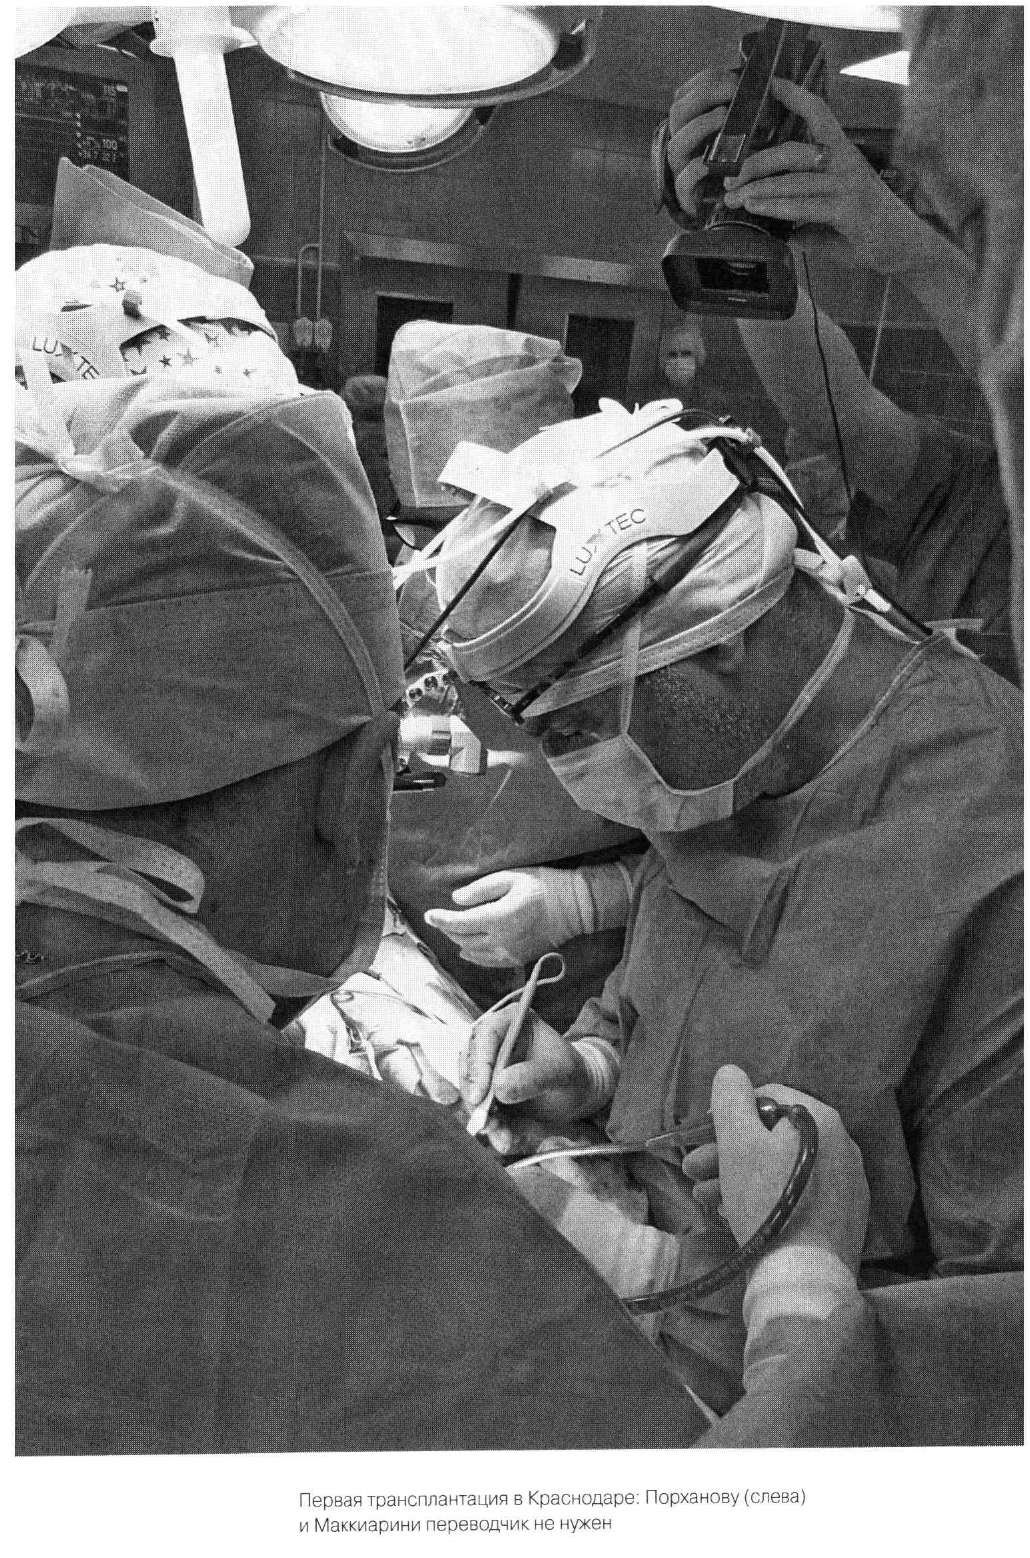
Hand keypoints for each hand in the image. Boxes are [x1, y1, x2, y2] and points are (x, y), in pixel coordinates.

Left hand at [426, 868, 562, 967]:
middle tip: (439, 919)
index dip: (441, 920)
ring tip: (452, 932)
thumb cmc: (543, 886)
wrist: (574, 908)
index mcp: (497, 918)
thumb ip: (481, 889)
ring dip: (459, 943)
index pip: (460, 923)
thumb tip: (457, 900)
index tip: (429, 915)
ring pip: (473, 953)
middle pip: (463, 939)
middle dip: (448, 930)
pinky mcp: (518, 959)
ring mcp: (509, 953)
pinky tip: (467, 951)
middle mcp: (500, 940)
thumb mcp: (511, 878)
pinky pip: (488, 962)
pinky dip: (474, 957)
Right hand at [459, 1008, 595, 1123]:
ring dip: (482, 1116)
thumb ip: (533, 1076)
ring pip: (471, 1090)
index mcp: (511, 1020)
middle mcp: (492, 1041)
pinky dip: (491, 1127)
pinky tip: (504, 1140)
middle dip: (475, 1096)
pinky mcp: (487, 1091)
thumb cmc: (572, 1072)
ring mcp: (487, 1067)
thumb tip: (499, 1088)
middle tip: (486, 1122)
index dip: (479, 1064)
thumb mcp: (561, 1071)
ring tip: (501, 1136)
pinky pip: (481, 1109)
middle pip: (469, 1064)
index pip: (484, 1035)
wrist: (578, 1091)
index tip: (481, 1094)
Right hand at [667, 68, 738, 220]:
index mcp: (693, 124)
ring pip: (676, 145)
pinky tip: (713, 161)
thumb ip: (747, 108)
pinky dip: (697, 169)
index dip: (706, 80)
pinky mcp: (689, 196)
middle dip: (705, 95)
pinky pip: (684, 181)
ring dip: (701, 126)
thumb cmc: (747, 162)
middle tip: (734, 92)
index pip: (686, 94)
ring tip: (724, 118)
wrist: (742, 204)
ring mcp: (683, 169)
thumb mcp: (749, 129)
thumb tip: (763, 83)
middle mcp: (685, 143)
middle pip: (677, 112)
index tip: (733, 77)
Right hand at [681, 1065, 869, 1273]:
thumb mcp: (738, 1141)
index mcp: (820, 1120)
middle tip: (692, 1170)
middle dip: (726, 1151)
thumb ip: (731, 1098)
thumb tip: (732, 1073)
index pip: (768, 1097)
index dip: (729, 1113)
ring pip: (780, 1169)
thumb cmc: (766, 1200)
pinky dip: (765, 1198)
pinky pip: (797, 1196)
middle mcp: (841, 1146)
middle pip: (772, 1137)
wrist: (802, 1277)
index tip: (702, 1137)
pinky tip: (735, 1214)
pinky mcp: (843, 1219)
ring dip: (737, 1177)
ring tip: (704, 1199)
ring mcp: (846, 1185)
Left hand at [720, 78, 911, 271]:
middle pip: (793, 151)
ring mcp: (847, 184)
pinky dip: (776, 206)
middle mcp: (846, 162)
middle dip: (757, 162)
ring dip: (758, 190)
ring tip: (733, 197)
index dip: (796, 97)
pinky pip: (803, 204)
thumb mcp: (833, 216)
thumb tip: (780, 225)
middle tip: (729, 175)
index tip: (772, 84)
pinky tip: (756, 208)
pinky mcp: (847, 209)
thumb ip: (806, 214)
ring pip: (793, 179)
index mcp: (844, 155)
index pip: (820, 115)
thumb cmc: (869, 232)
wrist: (905, 249)